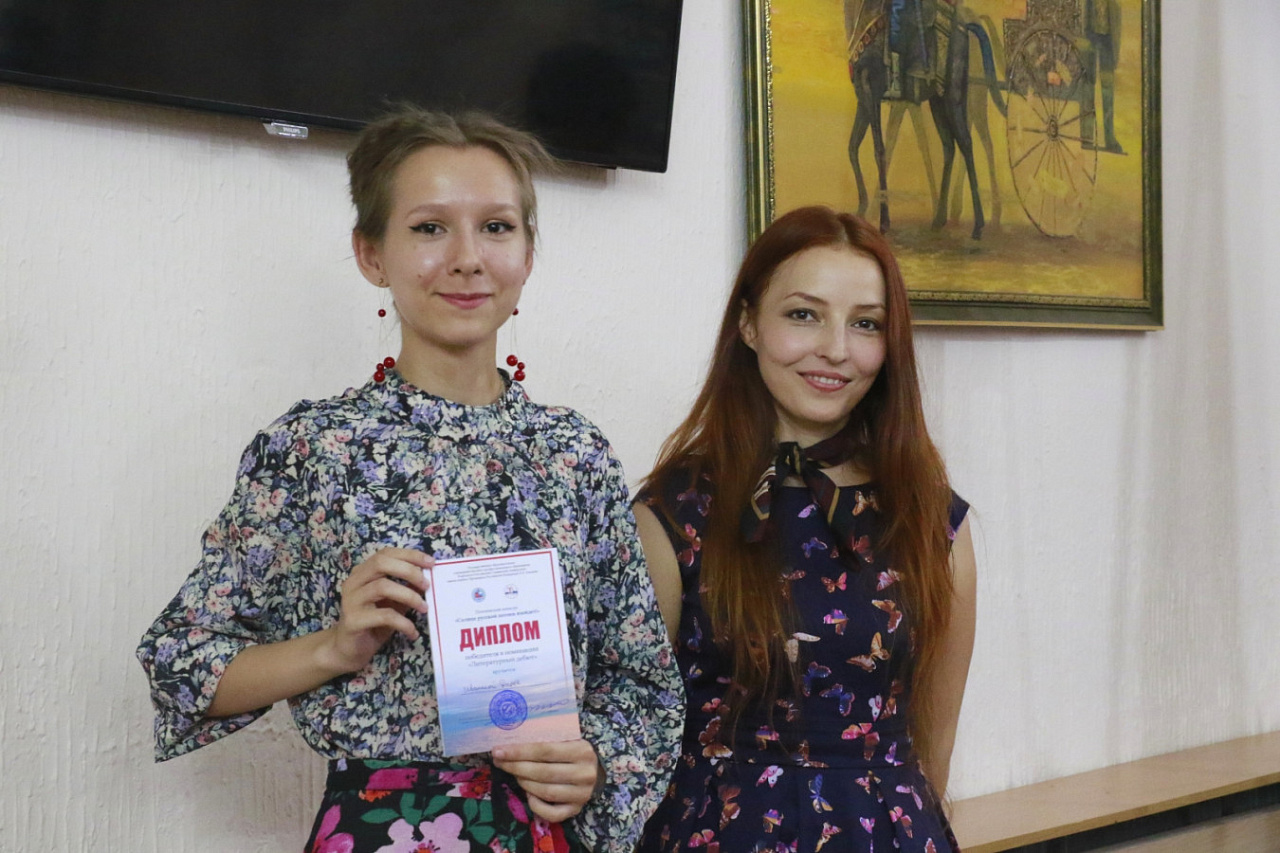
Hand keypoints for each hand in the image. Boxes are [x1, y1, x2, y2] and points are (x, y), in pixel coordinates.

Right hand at [321, 548, 432, 674]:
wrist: (349, 651)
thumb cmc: (373, 623)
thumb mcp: (393, 603)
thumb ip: (406, 589)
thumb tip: (427, 578)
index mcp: (362, 573)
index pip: (385, 554)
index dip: (409, 555)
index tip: (430, 562)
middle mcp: (353, 582)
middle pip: (381, 564)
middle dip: (408, 571)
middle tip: (427, 585)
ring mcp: (351, 601)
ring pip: (382, 587)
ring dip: (409, 596)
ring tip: (424, 608)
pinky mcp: (353, 621)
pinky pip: (384, 615)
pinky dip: (403, 622)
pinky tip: (413, 632)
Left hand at [491, 739, 602, 822]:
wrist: (596, 770)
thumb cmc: (574, 751)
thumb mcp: (566, 740)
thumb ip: (545, 740)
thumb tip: (510, 744)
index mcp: (582, 750)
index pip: (545, 750)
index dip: (519, 751)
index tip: (498, 751)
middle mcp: (585, 774)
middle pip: (543, 772)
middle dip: (516, 767)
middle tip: (500, 762)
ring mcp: (582, 794)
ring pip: (546, 792)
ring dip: (524, 783)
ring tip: (514, 774)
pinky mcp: (576, 810)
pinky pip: (552, 813)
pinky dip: (536, 805)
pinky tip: (528, 794)